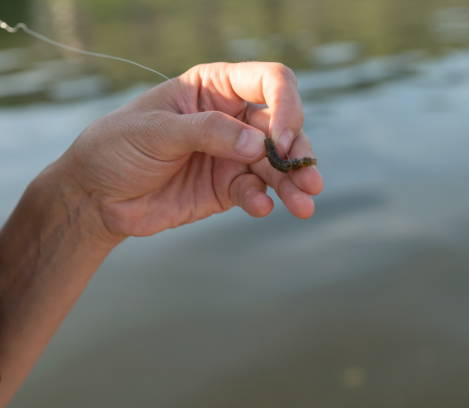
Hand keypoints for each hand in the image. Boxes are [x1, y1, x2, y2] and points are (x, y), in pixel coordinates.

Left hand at [55, 62, 323, 238]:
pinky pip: (256, 191)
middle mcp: (232, 119)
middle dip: (298, 152)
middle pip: (282, 127)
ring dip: (293, 183)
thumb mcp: (156, 130)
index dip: (286, 105)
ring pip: (276, 164)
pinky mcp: (228, 188)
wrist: (98, 197)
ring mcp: (233, 155)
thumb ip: (206, 132)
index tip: (282, 138)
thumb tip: (258, 144)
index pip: (269, 82)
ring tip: (304, 204)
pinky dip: (262, 200)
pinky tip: (261, 208)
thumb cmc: (118, 147)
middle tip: (308, 179)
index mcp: (215, 88)